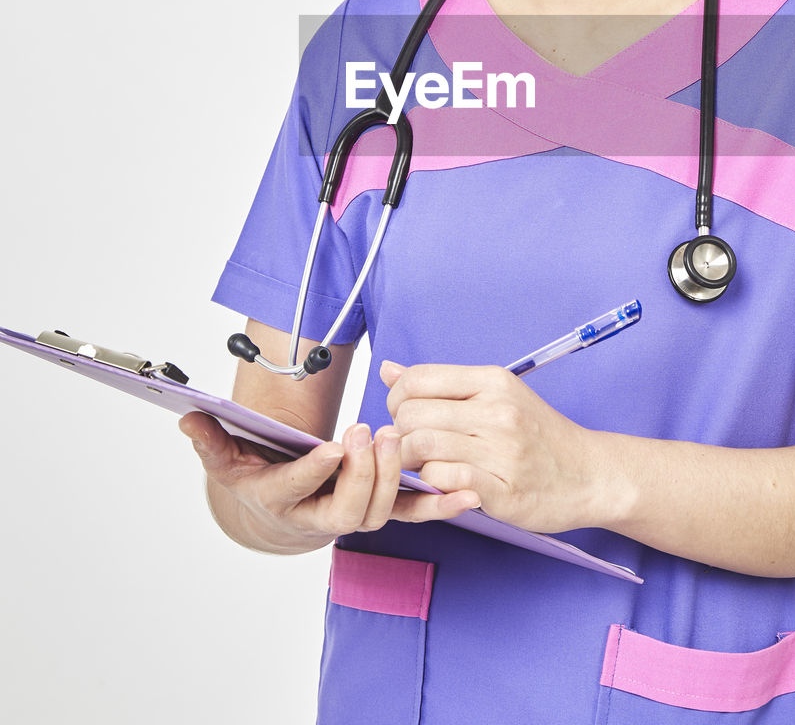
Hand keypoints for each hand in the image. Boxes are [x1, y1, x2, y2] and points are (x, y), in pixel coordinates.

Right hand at [179, 410, 480, 548]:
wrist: (280, 510)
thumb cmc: (258, 476)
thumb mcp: (229, 458)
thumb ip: (212, 440)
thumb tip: (188, 417)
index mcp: (282, 500)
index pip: (297, 489)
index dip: (314, 472)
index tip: (330, 448)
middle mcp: (320, 516)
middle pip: (347, 508)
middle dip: (361, 474)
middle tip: (370, 433)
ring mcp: (355, 514)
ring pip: (380, 511)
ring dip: (395, 479)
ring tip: (401, 440)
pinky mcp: (383, 509)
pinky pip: (414, 512)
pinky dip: (441, 505)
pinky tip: (466, 492)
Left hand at [379, 361, 602, 533]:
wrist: (589, 474)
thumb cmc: (537, 434)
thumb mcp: (495, 394)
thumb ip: (441, 384)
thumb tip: (389, 370)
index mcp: (492, 381)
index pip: (417, 379)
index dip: (397, 399)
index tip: (405, 415)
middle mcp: (497, 411)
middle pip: (412, 414)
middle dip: (398, 433)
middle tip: (409, 445)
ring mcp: (502, 451)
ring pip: (422, 446)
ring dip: (410, 460)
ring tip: (422, 465)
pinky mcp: (504, 490)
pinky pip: (444, 480)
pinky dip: (433, 483)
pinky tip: (443, 482)